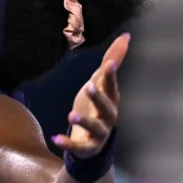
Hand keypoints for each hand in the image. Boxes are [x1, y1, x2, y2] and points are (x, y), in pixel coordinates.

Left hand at [51, 33, 129, 158]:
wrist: (94, 139)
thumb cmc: (98, 105)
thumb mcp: (102, 82)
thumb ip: (113, 60)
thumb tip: (126, 36)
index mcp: (112, 99)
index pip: (112, 86)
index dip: (111, 76)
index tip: (109, 64)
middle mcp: (109, 117)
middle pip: (106, 107)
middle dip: (99, 97)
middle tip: (89, 86)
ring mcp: (99, 133)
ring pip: (94, 128)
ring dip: (84, 121)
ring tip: (71, 115)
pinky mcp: (88, 147)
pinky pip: (78, 147)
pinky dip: (68, 143)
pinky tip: (56, 138)